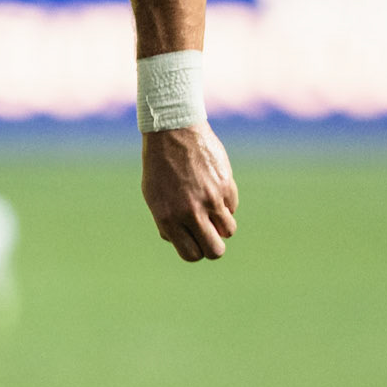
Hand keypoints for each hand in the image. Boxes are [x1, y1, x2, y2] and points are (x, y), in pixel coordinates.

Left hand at [141, 122, 238, 261]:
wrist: (173, 132)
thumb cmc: (160, 166)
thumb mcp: (154, 197)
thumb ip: (167, 222)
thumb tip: (182, 241)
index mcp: (169, 218)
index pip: (191, 254)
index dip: (195, 251)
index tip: (195, 241)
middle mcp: (191, 212)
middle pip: (215, 251)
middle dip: (214, 247)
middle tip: (210, 235)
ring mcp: (211, 199)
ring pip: (229, 231)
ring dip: (222, 226)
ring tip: (212, 211)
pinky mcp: (226, 185)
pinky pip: (232, 207)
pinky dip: (225, 204)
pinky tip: (213, 188)